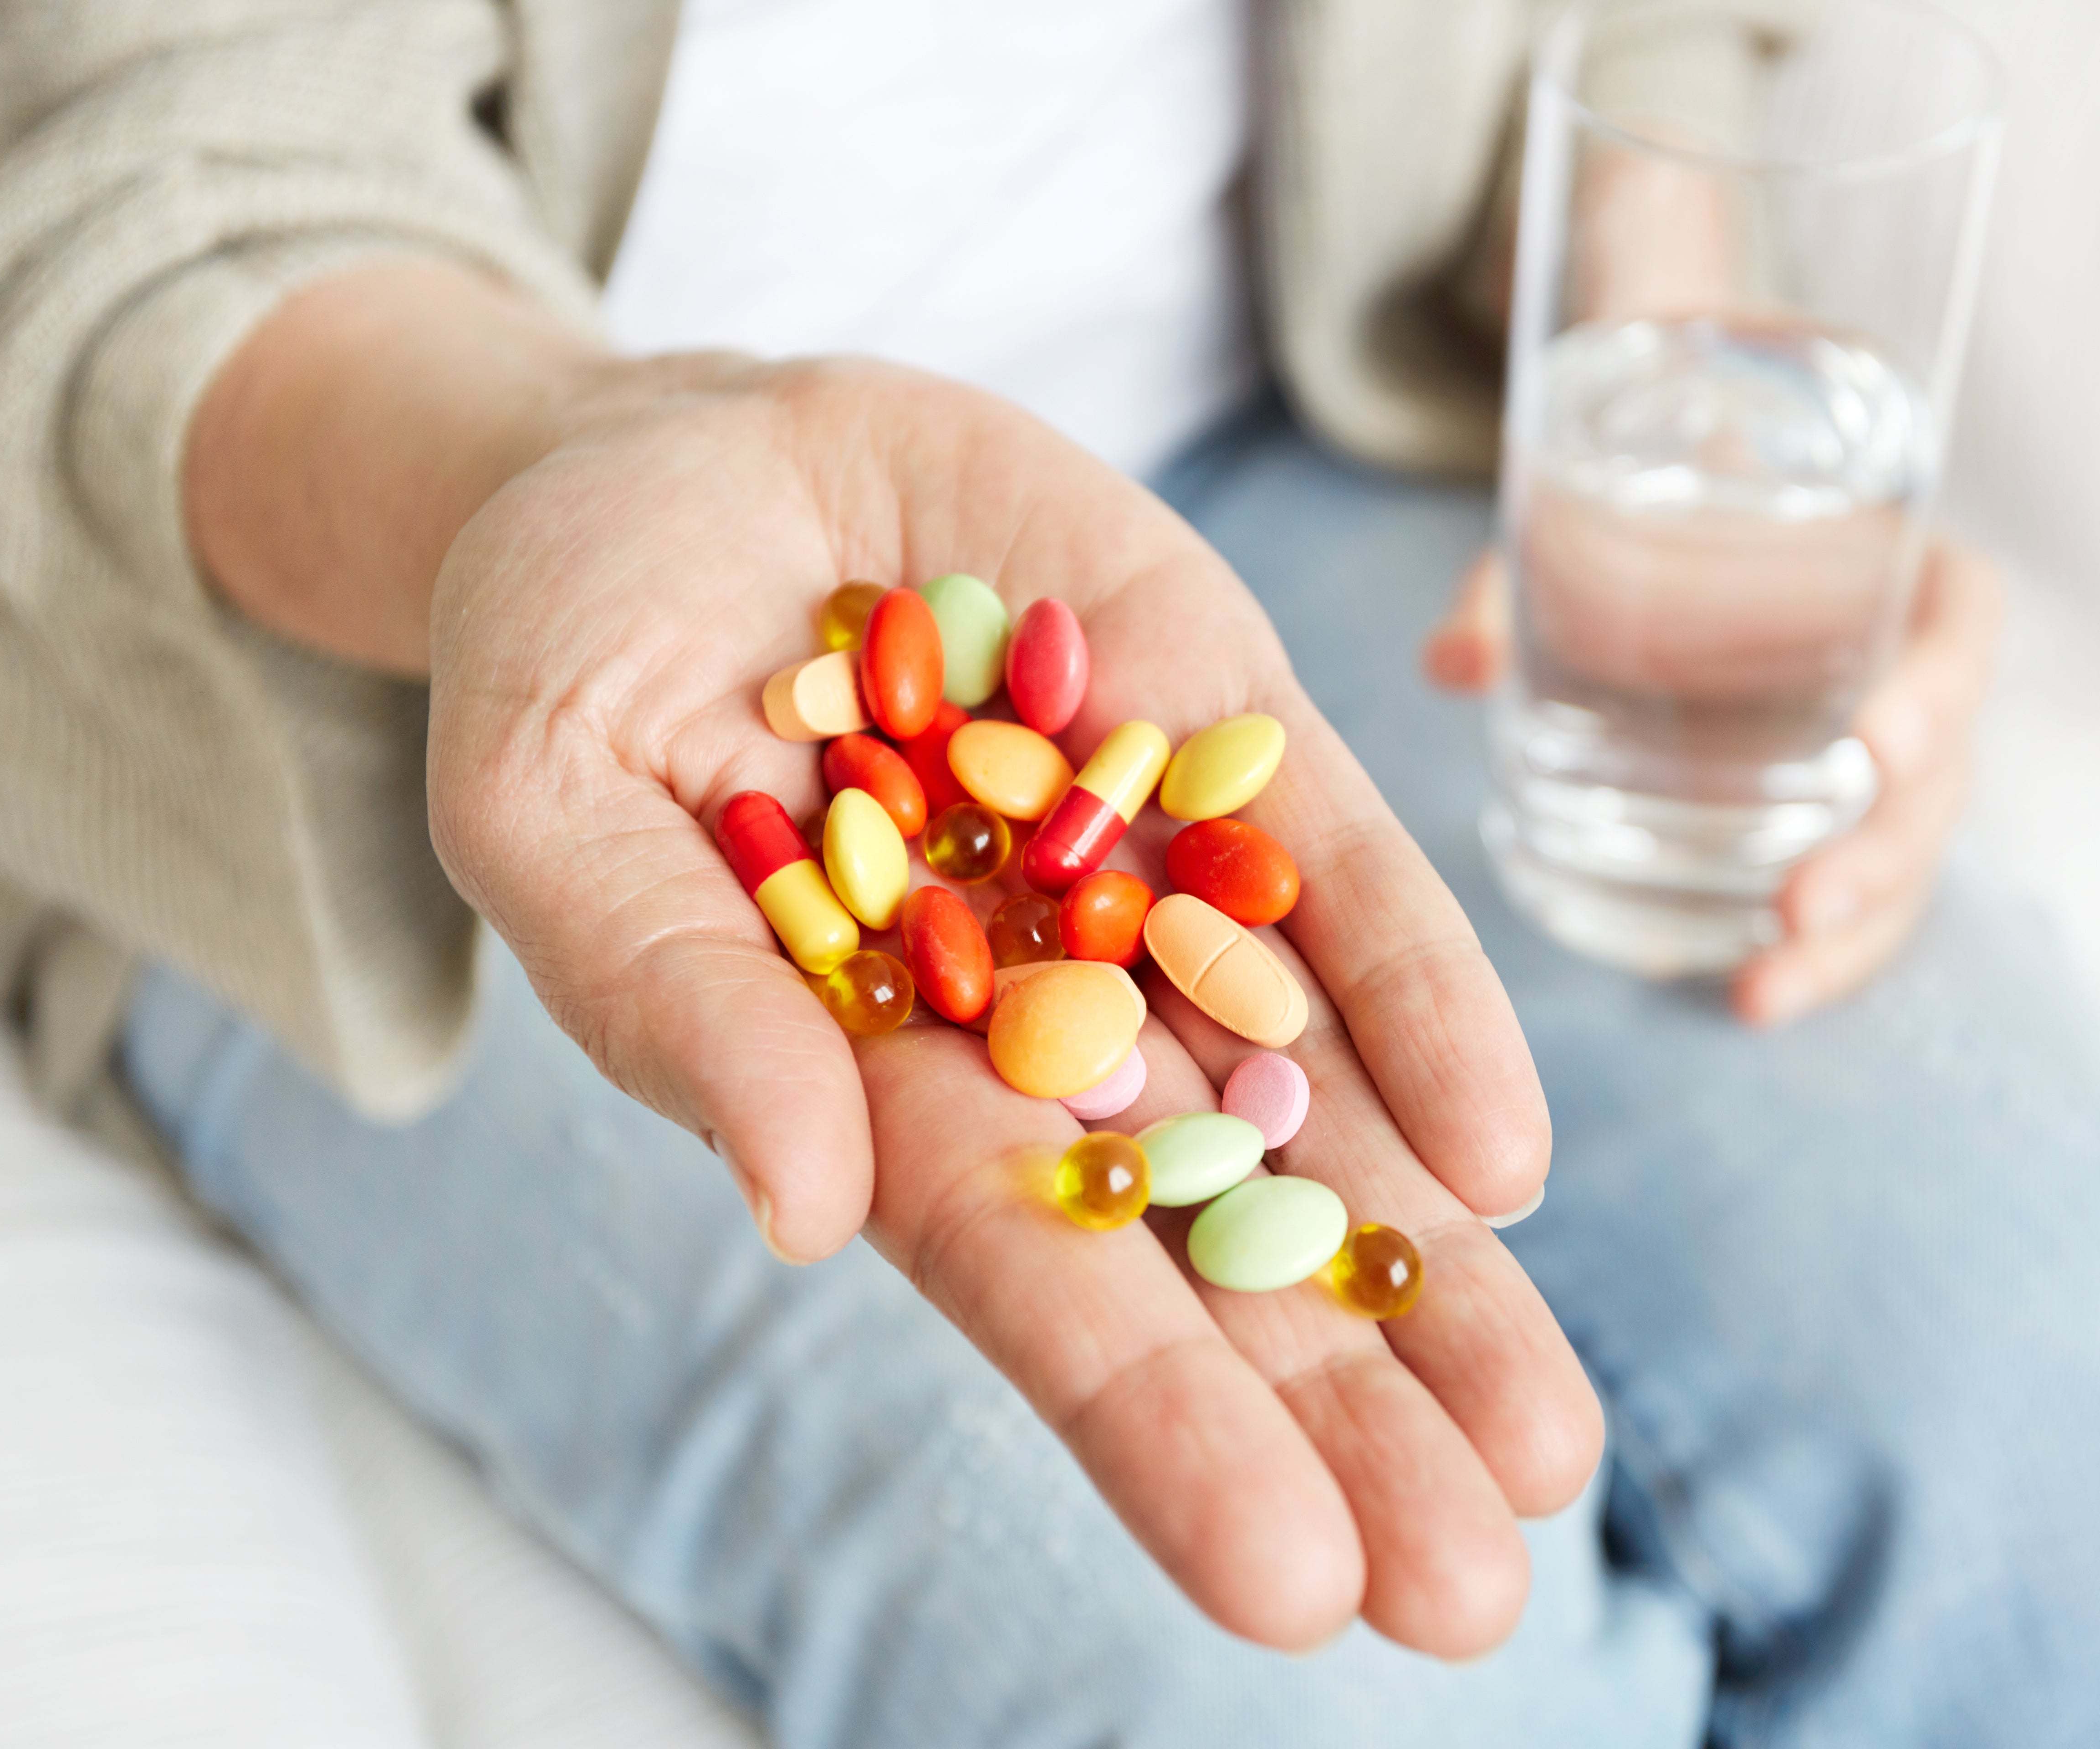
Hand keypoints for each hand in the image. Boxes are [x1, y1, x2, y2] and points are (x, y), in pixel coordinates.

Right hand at [193, 262, 1598, 1658]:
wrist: (683, 464)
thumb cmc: (566, 657)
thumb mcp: (553, 804)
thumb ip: (673, 1001)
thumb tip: (805, 1207)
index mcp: (881, 1082)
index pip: (1032, 1280)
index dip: (1156, 1425)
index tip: (1292, 1583)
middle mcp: (1049, 1016)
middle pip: (1213, 1238)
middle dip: (1345, 1405)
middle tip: (1476, 1594)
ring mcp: (1155, 876)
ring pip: (1322, 1102)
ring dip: (1433, 1267)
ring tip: (1546, 1446)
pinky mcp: (1229, 725)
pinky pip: (1347, 883)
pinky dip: (1428, 1009)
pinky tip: (1507, 1159)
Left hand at [1423, 537, 2003, 1023]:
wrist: (1660, 560)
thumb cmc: (1646, 530)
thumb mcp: (1575, 534)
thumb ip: (1519, 585)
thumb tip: (1449, 665)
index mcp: (1892, 574)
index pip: (1963, 620)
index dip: (1942, 683)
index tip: (1879, 743)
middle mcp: (1907, 679)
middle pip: (1942, 776)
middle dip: (1881, 852)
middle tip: (1799, 903)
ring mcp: (1883, 774)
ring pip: (1907, 864)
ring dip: (1851, 933)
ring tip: (1765, 983)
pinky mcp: (1840, 836)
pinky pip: (1858, 911)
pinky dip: (1815, 964)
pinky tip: (1751, 1001)